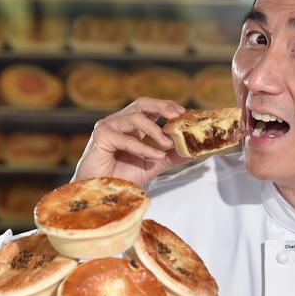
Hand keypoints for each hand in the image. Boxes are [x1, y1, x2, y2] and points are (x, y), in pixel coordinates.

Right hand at [73, 97, 191, 185]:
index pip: (149, 108)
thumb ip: (171, 157)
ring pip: (136, 119)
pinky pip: (127, 139)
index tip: (183, 112)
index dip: (166, 106)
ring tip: (168, 144)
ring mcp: (108, 127)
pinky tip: (155, 156)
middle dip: (162, 106)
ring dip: (155, 131)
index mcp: (131, 126)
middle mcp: (119, 122)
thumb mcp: (153, 165)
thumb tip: (193, 152)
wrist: (104, 192)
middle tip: (178, 114)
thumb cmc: (123, 177)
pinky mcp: (101, 136)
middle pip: (142, 103)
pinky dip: (144, 148)